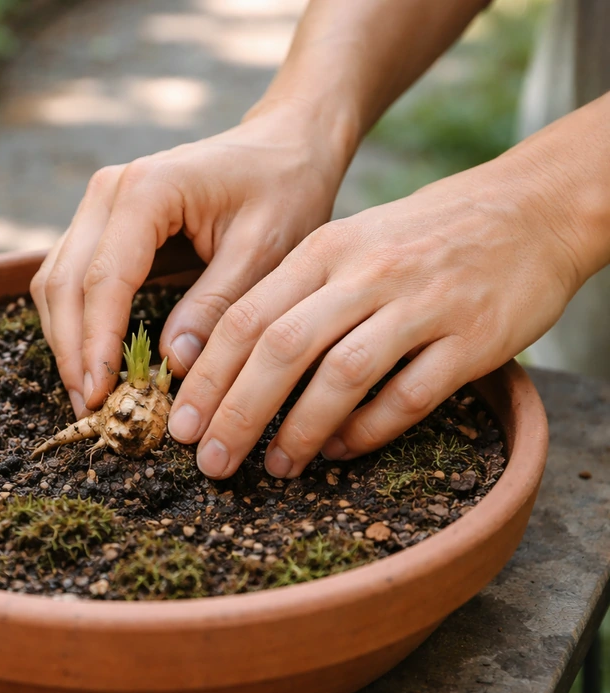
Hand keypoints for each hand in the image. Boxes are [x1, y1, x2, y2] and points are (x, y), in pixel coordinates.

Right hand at [30, 99, 352, 415]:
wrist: (284, 146)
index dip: (98, 344)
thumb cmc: (283, 190)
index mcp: (148, 189)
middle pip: (65, 281)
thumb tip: (172, 364)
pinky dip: (73, 320)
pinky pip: (68, 274)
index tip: (100, 395)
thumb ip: (217, 304)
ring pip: (56, 280)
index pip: (104, 278)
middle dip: (72, 350)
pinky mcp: (102, 220)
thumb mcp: (265, 249)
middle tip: (87, 408)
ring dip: (65, 339)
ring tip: (85, 393)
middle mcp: (110, 190)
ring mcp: (100, 202)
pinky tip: (91, 359)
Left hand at [168, 153, 587, 478]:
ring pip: (340, 374)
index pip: (246, 316)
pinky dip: (368, 430)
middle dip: (235, 412)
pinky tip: (339, 451)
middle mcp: (366, 273)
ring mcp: (421, 304)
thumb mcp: (350, 242)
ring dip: (298, 430)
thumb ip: (296, 292)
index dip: (207, 376)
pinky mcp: (472, 337)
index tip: (180, 423)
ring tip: (274, 467)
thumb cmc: (422, 236)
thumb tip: (233, 363)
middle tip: (209, 461)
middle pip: (281, 348)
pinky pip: (409, 395)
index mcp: (325, 249)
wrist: (529, 208)